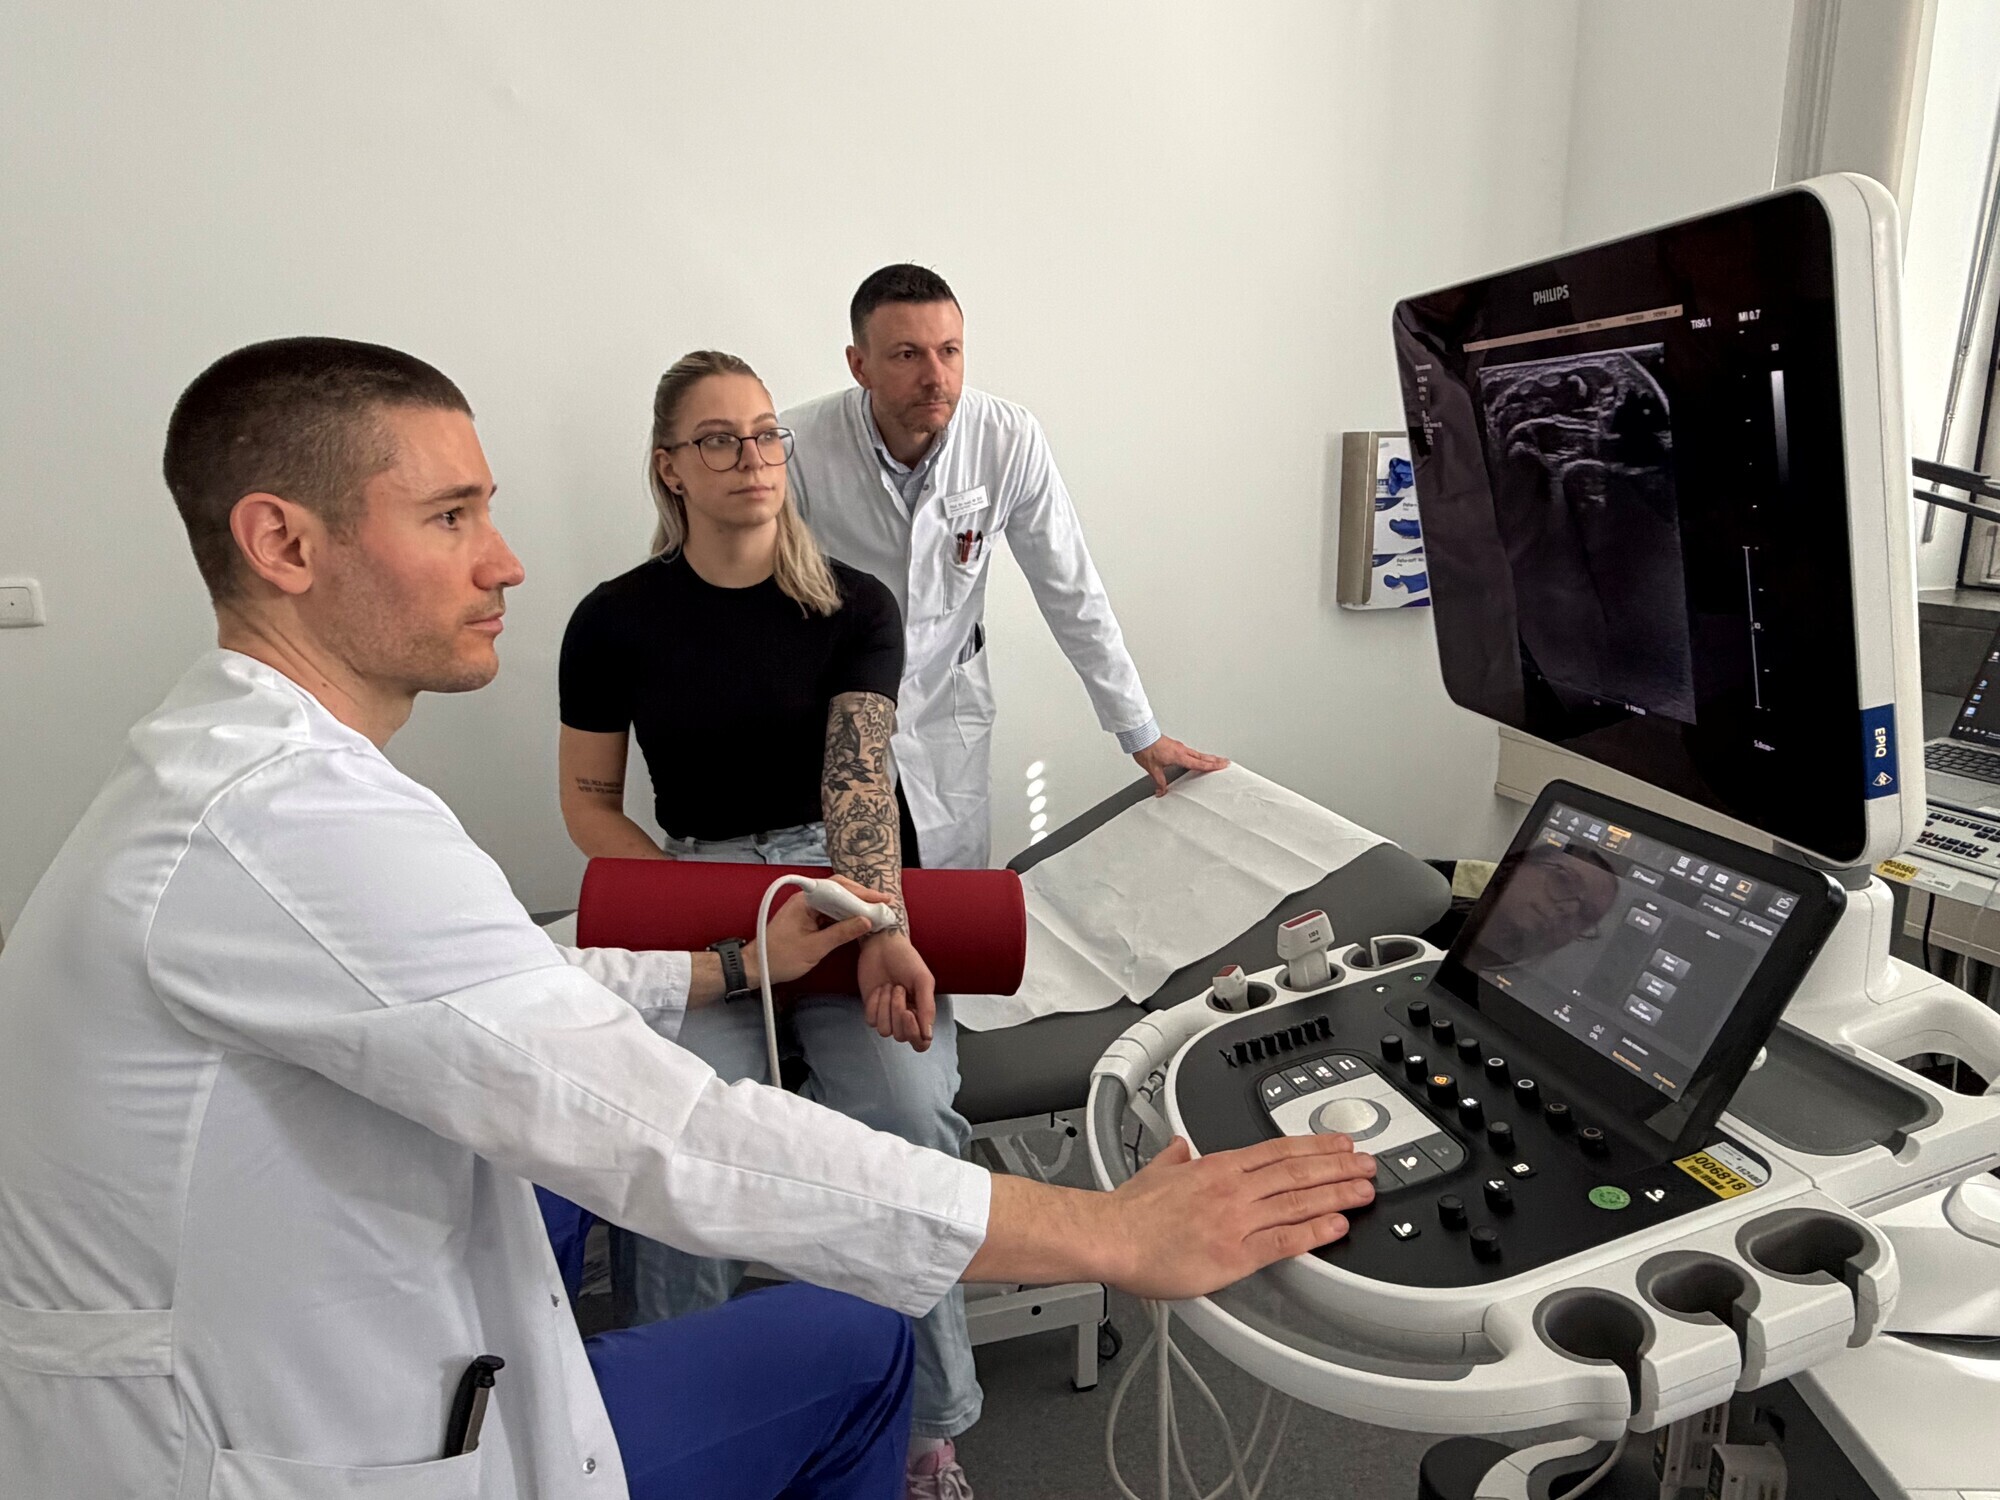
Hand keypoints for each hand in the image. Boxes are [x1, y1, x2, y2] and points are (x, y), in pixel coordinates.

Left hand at [749, 886, 877, 986]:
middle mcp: (806, 899)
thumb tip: (866, 922)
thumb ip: (841, 933)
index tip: (881, 901)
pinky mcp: (807, 917)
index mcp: (806, 900)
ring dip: (855, 906)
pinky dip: (846, 915)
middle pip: (839, 890)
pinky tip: (858, 921)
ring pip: (836, 901)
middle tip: (883, 904)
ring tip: (875, 911)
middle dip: (862, 896)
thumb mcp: (815, 948)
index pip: (839, 889)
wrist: (756, 967)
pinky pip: (830, 911)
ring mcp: (806, 907)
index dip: (862, 894)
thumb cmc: (780, 958)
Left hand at [856, 928, 937, 1051]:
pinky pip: (871, 1021)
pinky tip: (879, 988)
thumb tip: (928, 1035)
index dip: (915, 1034)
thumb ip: (928, 1008)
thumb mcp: (923, 980)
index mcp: (922, 1012)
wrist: (883, 945)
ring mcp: (887, 1014)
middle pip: (902, 1036)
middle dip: (898, 1010)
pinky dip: (874, 1004)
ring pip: (885, 1031)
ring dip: (886, 1006)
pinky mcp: (872, 1009)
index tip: (909, 1013)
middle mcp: (905, 1017)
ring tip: (890, 986)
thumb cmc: (906, 959)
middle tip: (899, 988)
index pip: (921, 1042)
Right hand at [1104, 1134, 1373, 1299]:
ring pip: (1298, 1201)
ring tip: (1365, 1191)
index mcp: (1216, 1166)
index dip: (1315, 1145)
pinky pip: (1284, 1241)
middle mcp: (1233, 1188)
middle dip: (1338, 1166)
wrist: (1111, 1237)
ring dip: (1337, 1194)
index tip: (1340, 1143)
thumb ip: (1173, 1158)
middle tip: (1368, 1164)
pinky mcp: (1235, 1254)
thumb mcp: (1154, 1170)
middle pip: (1297, 1171)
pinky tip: (1337, 1226)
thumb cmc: (1128, 1212)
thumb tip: (1178, 1147)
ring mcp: (1237, 1220)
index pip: (1277, 1150)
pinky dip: (1314, 1232)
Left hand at [1133, 736, 1229, 796]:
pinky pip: (1189, 751)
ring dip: (1206, 757)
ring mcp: (1178, 746)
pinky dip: (1196, 755)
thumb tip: (1161, 791)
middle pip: (1202, 757)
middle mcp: (1181, 750)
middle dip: (1215, 760)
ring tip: (1214, 760)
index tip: (1223, 765)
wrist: (1140, 735)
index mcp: (1179, 756)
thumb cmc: (1146, 748)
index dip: (1212, 766)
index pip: (1199, 763)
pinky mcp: (1174, 745)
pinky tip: (1194, 757)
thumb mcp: (1152, 769)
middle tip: (1225, 761)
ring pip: (1196, 753)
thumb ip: (1159, 781)